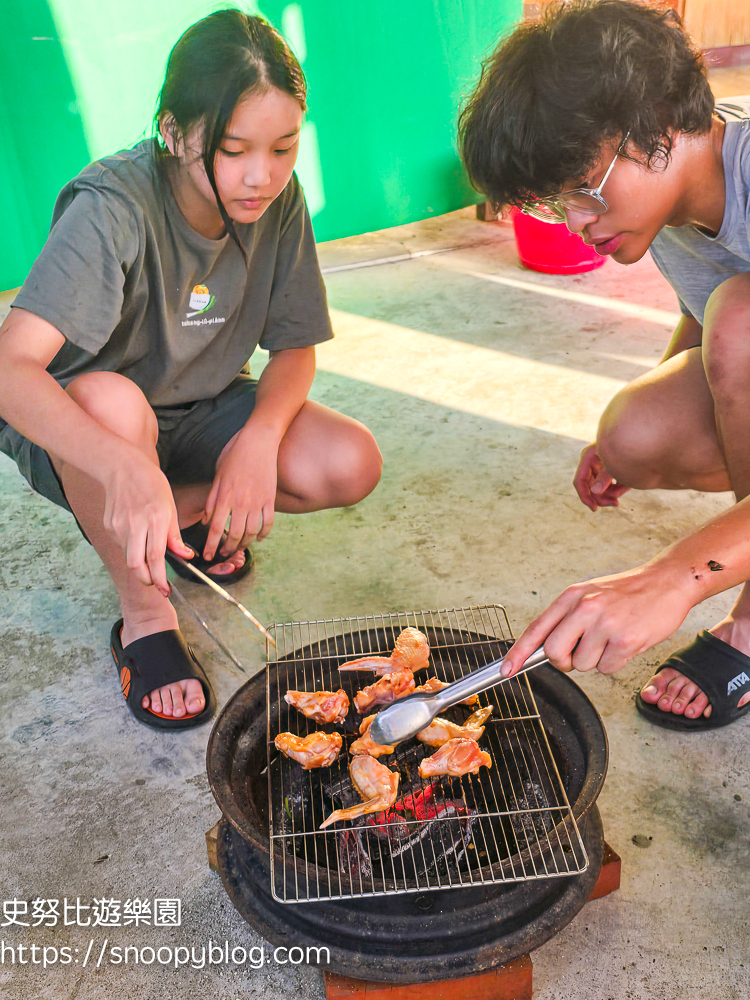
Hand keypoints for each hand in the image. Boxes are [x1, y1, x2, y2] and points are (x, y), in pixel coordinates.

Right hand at [101, 451, 191, 596]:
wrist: (122, 467)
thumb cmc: (152, 485)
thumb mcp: (170, 507)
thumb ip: (175, 535)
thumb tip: (185, 556)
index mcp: (155, 518)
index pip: (156, 558)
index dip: (160, 578)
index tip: (165, 590)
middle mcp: (135, 524)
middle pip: (136, 566)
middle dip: (146, 580)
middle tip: (156, 583)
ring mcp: (119, 526)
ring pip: (128, 557)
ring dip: (140, 564)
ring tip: (149, 558)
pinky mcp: (109, 526)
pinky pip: (122, 546)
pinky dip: (132, 549)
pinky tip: (137, 537)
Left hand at [202, 431, 277, 560]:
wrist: (258, 442)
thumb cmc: (235, 455)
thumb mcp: (218, 476)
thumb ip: (212, 500)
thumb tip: (207, 521)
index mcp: (225, 497)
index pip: (216, 529)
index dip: (212, 546)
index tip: (209, 556)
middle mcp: (241, 503)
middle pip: (235, 535)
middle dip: (228, 549)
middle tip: (224, 554)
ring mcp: (257, 502)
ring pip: (252, 532)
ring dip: (246, 543)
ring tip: (240, 547)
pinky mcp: (270, 499)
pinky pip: (268, 523)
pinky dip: (264, 534)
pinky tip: (259, 538)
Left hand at [501, 564, 692, 677]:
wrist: (667, 582)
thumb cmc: (628, 592)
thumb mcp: (590, 594)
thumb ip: (568, 617)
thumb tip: (547, 648)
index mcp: (572, 597)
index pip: (537, 629)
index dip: (518, 653)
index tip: (506, 670)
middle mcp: (584, 608)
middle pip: (553, 653)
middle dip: (563, 662)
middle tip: (578, 654)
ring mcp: (605, 624)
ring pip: (582, 664)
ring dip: (595, 660)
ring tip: (612, 638)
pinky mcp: (625, 640)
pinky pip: (607, 669)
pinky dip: (615, 663)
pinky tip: (626, 643)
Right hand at [573, 443, 630, 510]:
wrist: (640, 441)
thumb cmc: (627, 448)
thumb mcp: (615, 464)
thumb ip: (605, 478)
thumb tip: (594, 492)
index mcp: (587, 457)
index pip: (580, 481)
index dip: (585, 496)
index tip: (594, 508)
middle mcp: (590, 463)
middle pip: (590, 488)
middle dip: (603, 497)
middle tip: (616, 503)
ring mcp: (597, 467)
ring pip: (599, 489)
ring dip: (612, 493)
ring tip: (626, 488)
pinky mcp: (605, 471)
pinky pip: (607, 486)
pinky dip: (617, 488)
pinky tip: (626, 485)